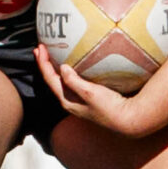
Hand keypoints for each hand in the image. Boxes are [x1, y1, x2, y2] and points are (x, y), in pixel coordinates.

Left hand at [35, 44, 167, 137]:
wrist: (127, 120)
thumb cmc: (109, 107)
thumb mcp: (90, 93)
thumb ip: (74, 81)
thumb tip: (62, 67)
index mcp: (67, 100)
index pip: (49, 78)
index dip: (43, 63)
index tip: (39, 48)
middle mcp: (70, 101)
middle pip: (52, 80)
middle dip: (45, 64)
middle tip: (41, 49)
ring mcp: (78, 101)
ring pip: (61, 81)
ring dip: (55, 68)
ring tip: (52, 55)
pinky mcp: (88, 99)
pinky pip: (72, 82)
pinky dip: (68, 72)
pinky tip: (74, 65)